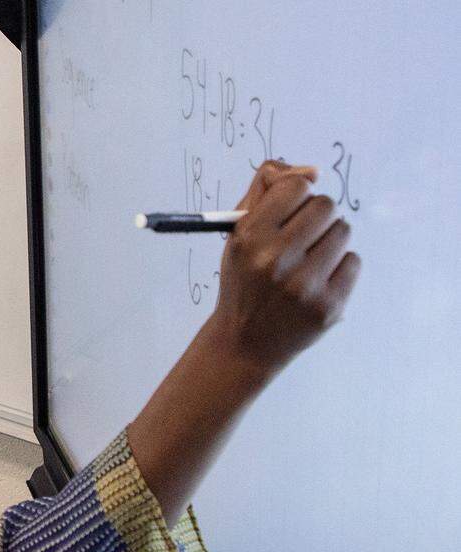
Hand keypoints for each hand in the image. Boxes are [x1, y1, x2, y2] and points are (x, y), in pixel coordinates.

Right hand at [206, 160, 362, 374]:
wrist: (244, 341)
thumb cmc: (244, 281)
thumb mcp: (238, 233)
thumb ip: (266, 190)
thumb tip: (313, 171)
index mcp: (249, 237)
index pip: (296, 186)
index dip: (295, 196)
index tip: (289, 212)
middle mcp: (275, 259)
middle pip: (326, 206)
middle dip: (316, 217)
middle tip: (301, 238)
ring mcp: (304, 285)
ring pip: (343, 231)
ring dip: (330, 241)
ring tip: (309, 261)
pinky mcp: (328, 306)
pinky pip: (353, 261)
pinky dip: (339, 267)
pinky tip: (318, 280)